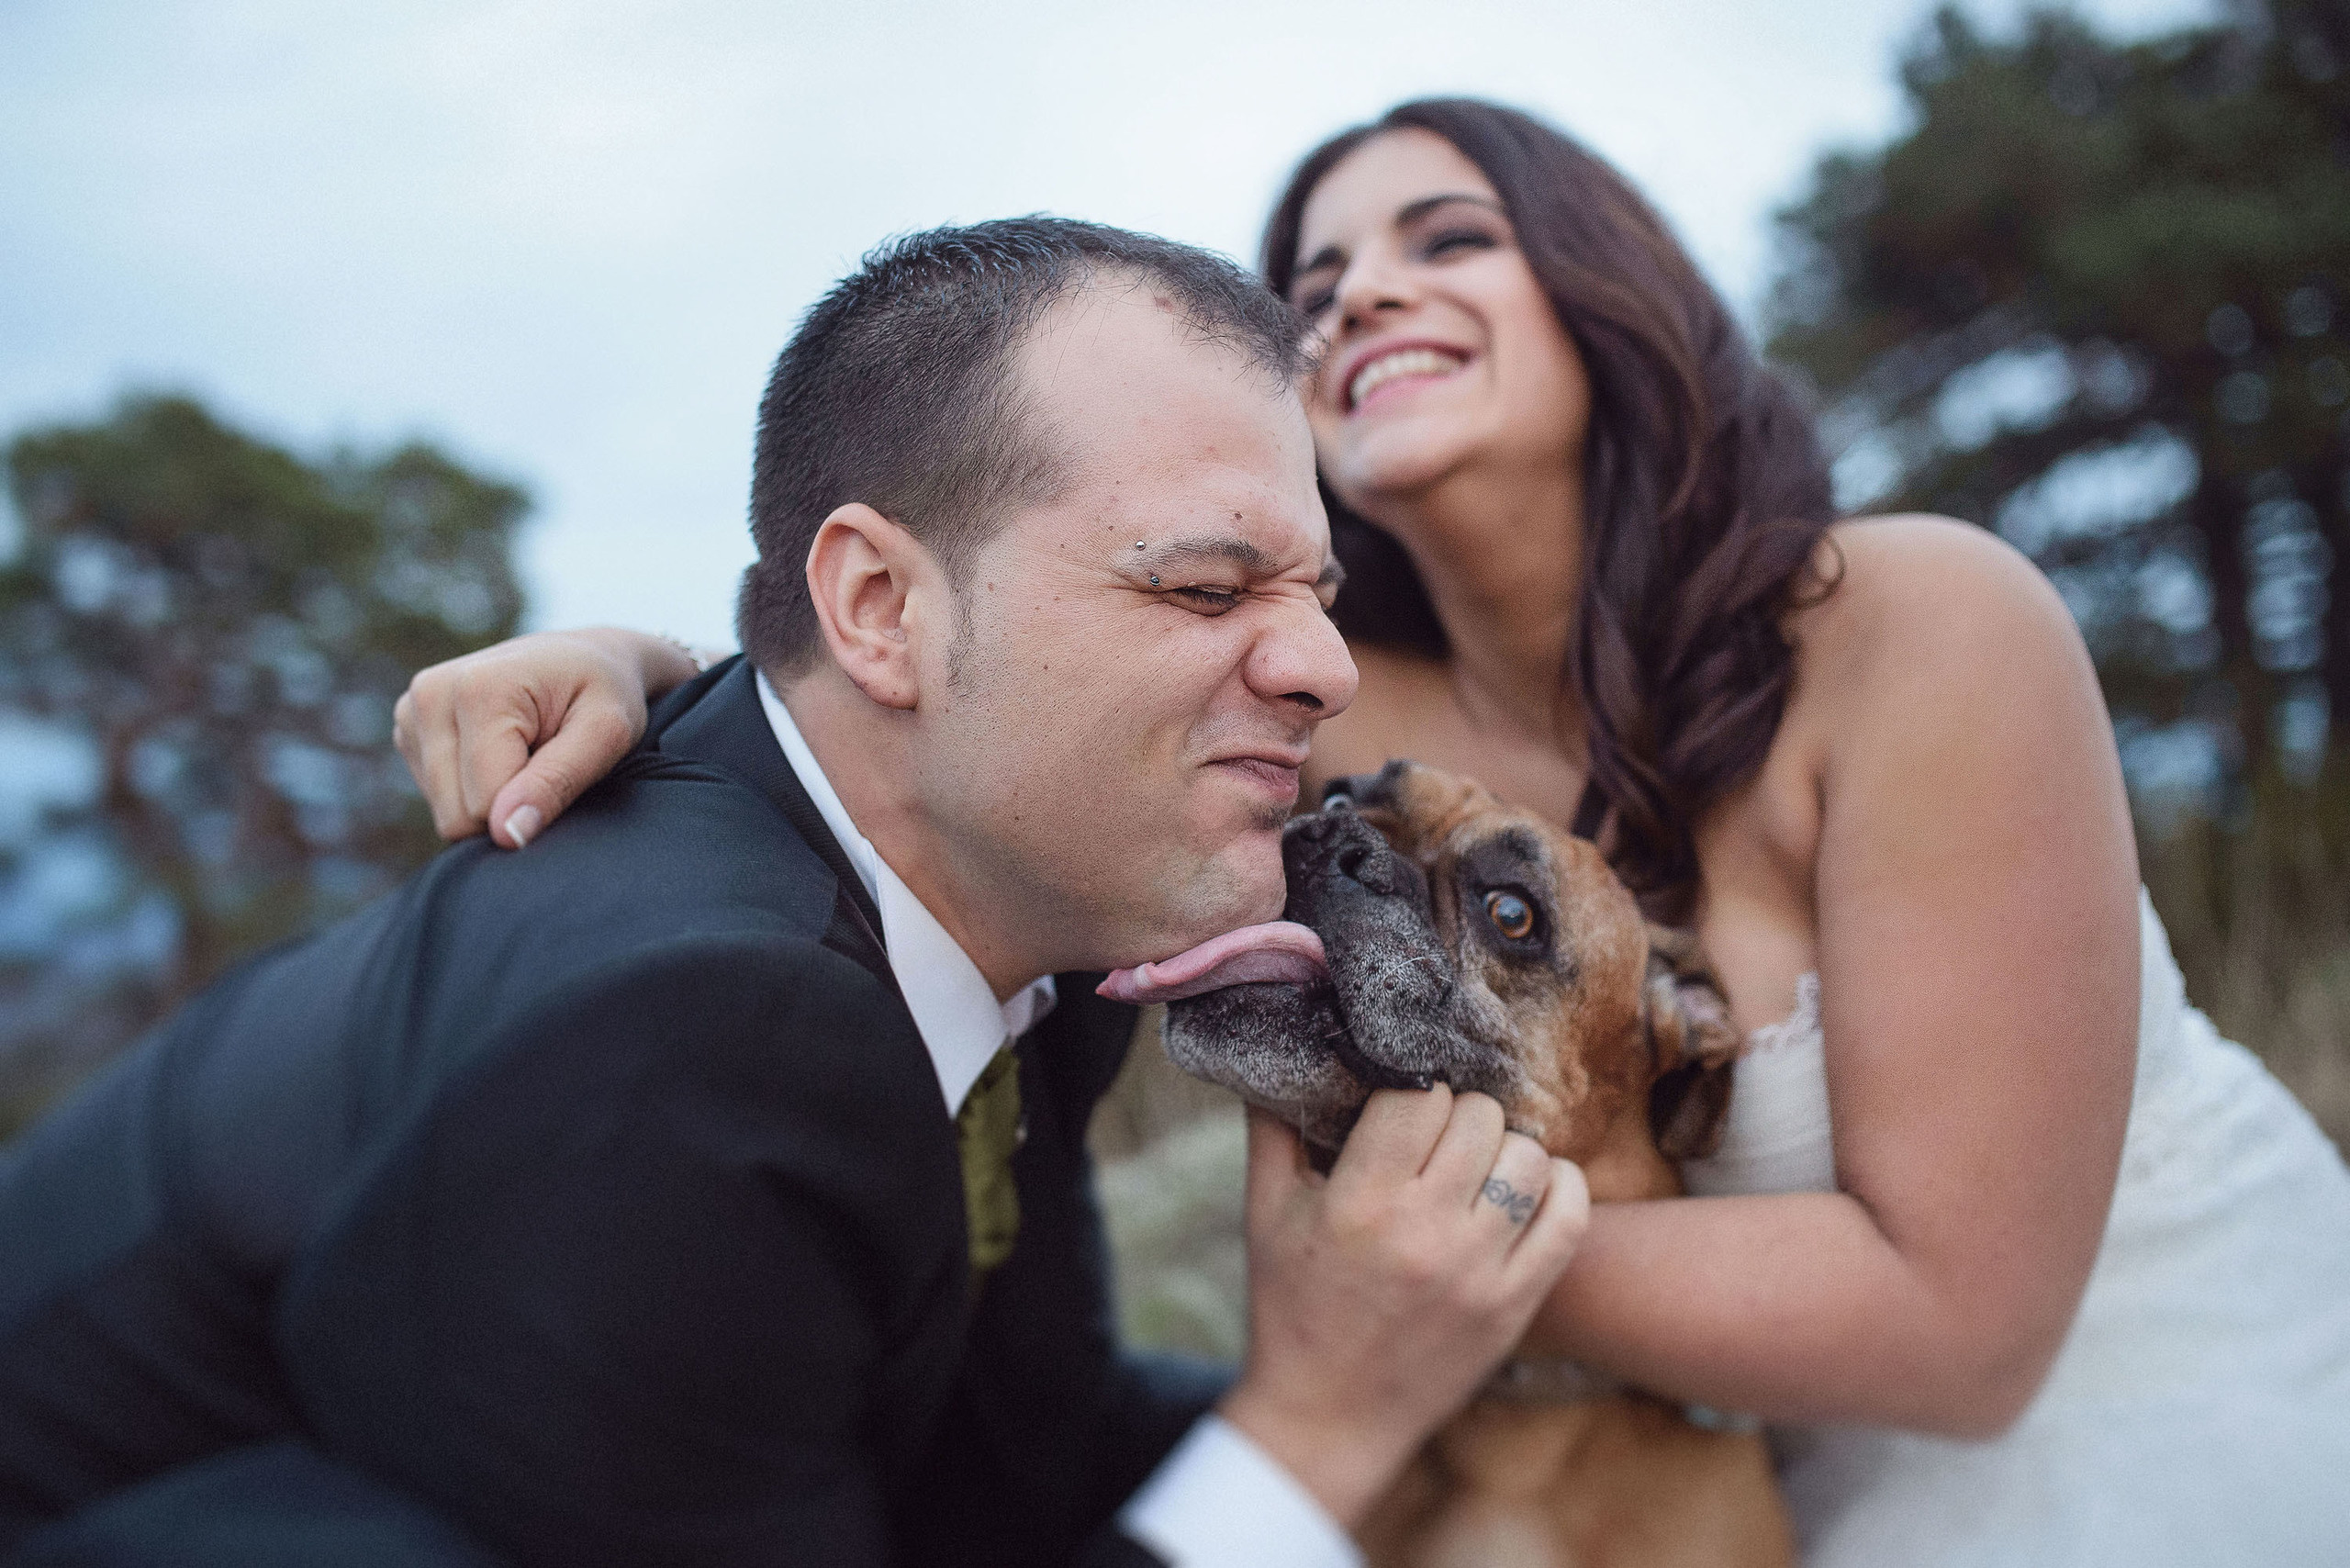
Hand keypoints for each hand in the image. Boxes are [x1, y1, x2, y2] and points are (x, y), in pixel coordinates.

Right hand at [393, 629, 700, 846]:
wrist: (585, 657)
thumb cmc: (604, 692)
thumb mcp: (607, 733)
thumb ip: (558, 783)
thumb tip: (506, 836)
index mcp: (475, 689)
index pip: (484, 805)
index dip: (533, 804)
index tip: (562, 763)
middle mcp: (429, 695)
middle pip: (457, 816)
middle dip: (509, 805)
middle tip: (545, 759)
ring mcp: (411, 712)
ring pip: (446, 815)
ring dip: (494, 798)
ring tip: (527, 753)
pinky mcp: (409, 731)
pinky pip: (439, 801)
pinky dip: (475, 789)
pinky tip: (502, 753)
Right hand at [1219, 1087, 1589, 1528]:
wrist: (1328, 1416)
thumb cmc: (1290, 1306)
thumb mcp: (1264, 1212)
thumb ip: (1272, 1126)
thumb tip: (1286, 1051)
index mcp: (1358, 1202)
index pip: (1418, 1095)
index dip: (1413, 1086)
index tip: (1404, 1104)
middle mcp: (1424, 1232)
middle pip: (1480, 1118)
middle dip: (1460, 1114)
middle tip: (1440, 1136)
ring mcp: (1478, 1271)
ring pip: (1529, 1157)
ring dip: (1506, 1148)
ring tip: (1479, 1165)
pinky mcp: (1514, 1305)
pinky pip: (1569, 1217)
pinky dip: (1558, 1186)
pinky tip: (1529, 1186)